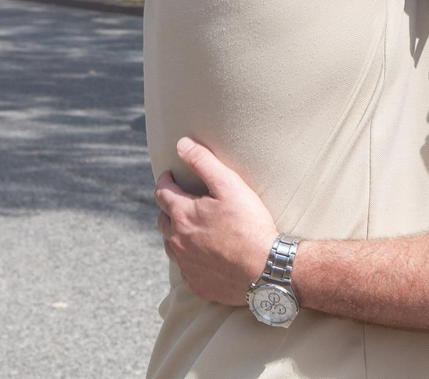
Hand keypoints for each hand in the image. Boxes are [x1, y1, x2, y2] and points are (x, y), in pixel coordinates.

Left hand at [154, 138, 277, 305]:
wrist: (266, 268)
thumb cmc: (249, 224)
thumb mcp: (229, 185)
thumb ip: (203, 162)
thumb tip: (182, 144)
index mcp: (182, 215)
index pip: (162, 192)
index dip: (165, 180)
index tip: (169, 175)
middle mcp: (177, 241)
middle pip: (162, 220)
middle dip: (167, 206)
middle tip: (177, 199)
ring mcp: (186, 265)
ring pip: (170, 245)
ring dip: (174, 233)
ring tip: (186, 226)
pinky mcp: (196, 284)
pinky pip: (185, 268)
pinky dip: (188, 258)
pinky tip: (199, 254)